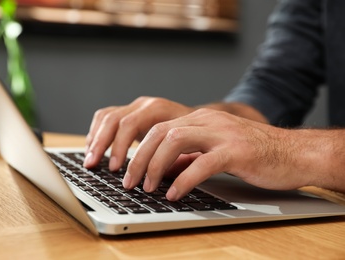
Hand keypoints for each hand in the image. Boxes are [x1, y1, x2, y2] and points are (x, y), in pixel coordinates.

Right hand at [84, 96, 193, 170]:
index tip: (117, 169)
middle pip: (115, 119)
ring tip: (90, 161)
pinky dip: (97, 133)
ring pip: (106, 117)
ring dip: (95, 139)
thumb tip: (165, 185)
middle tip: (94, 166)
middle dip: (102, 144)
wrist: (203, 120)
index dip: (120, 147)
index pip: (131, 124)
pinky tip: (93, 150)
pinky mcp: (130, 113)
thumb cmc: (199, 136)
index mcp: (160, 110)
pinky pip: (106, 118)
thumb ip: (179, 162)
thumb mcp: (194, 148)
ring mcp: (136, 107)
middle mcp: (145, 105)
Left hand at [123, 108, 312, 200]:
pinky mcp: (237, 151)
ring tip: (148, 188)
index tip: (126, 170)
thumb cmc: (253, 154)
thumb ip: (188, 156)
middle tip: (130, 182)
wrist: (293, 152)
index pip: (158, 128)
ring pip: (176, 140)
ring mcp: (223, 133)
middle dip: (140, 158)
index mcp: (200, 119)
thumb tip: (161, 169)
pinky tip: (175, 194)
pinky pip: (203, 163)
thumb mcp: (214, 151)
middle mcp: (208, 121)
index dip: (138, 149)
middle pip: (161, 132)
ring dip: (156, 166)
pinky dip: (184, 180)